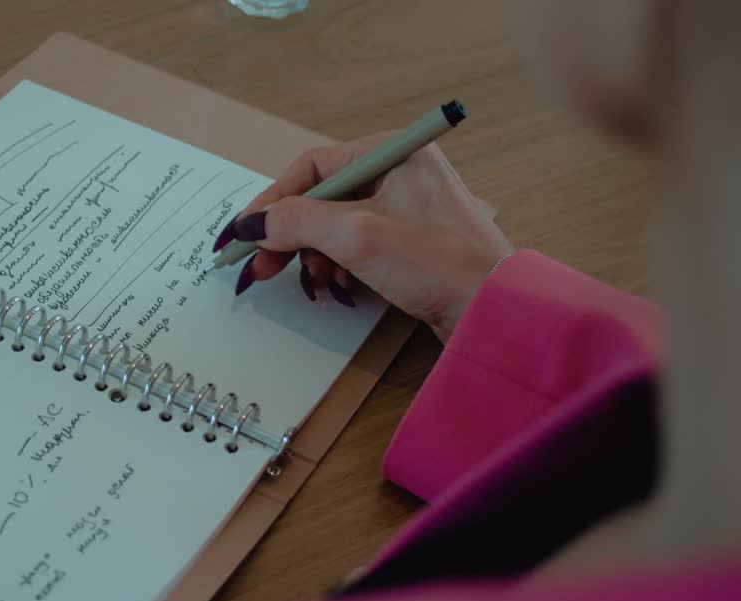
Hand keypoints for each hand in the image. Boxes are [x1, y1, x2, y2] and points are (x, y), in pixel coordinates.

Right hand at [213, 133, 512, 342]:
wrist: (495, 310)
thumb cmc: (437, 263)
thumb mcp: (356, 236)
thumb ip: (297, 222)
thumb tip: (252, 223)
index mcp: (392, 151)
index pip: (313, 166)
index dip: (274, 201)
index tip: (245, 233)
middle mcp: (400, 170)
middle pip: (322, 197)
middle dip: (290, 236)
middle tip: (261, 269)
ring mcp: (408, 206)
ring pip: (336, 225)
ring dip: (315, 255)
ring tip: (313, 283)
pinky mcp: (413, 241)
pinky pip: (358, 245)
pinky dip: (340, 265)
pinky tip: (340, 287)